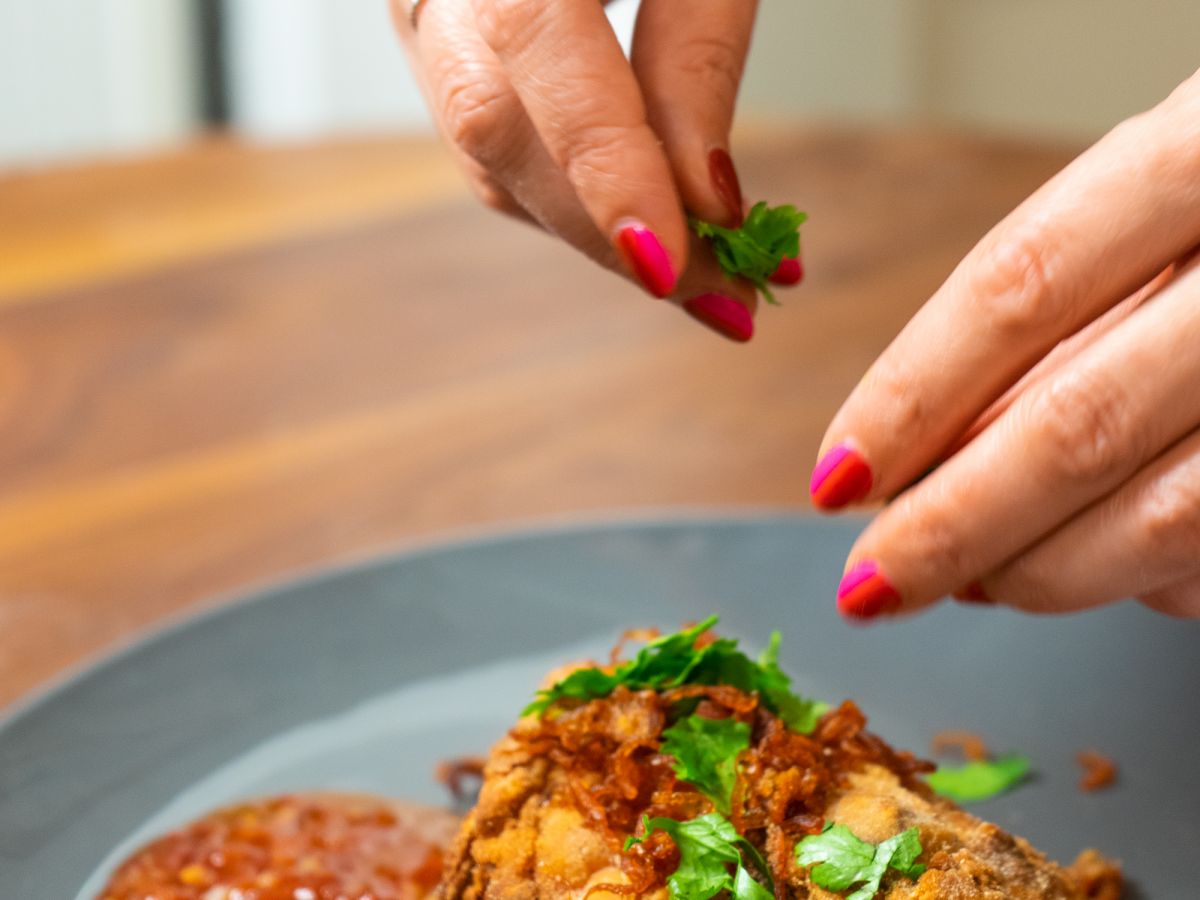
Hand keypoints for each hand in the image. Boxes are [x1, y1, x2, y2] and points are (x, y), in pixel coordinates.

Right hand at [390, 0, 791, 341]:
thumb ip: (697, 50)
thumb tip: (710, 202)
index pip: (532, 42)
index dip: (602, 162)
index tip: (675, 260)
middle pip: (494, 127)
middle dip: (609, 227)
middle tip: (724, 295)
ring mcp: (421, 17)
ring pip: (490, 157)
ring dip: (599, 231)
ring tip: (710, 279)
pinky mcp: (443, 53)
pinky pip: (497, 151)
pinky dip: (578, 200)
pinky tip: (650, 228)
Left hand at [811, 68, 1199, 620]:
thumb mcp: (1142, 212)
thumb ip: (1043, 317)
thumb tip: (915, 464)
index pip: (1016, 289)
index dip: (909, 398)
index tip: (835, 478)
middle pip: (1077, 424)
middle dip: (950, 526)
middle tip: (871, 585)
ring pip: (1167, 515)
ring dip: (1039, 571)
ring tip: (970, 580)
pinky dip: (1140, 577)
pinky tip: (1089, 562)